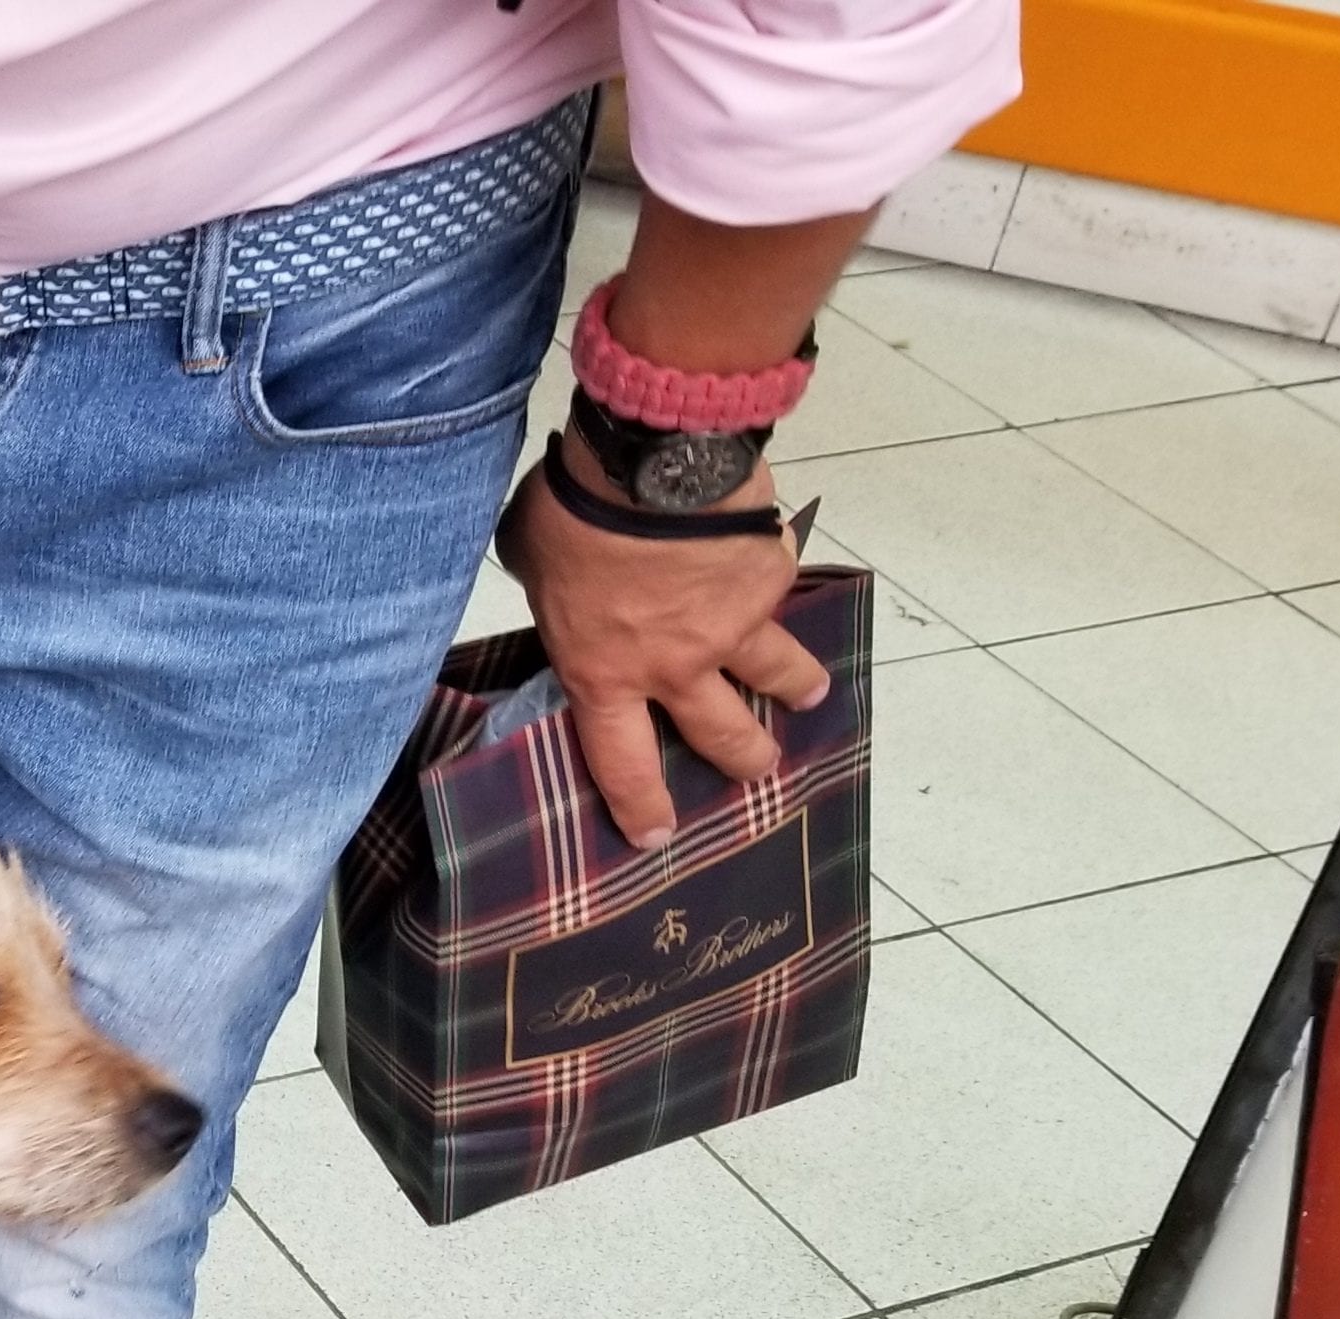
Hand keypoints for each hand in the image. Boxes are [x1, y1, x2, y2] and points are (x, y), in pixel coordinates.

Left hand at [496, 436, 831, 849]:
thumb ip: (550, 590)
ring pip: (777, 675)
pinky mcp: (770, 578)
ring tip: (807, 694)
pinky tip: (787, 582)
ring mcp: (733, 626)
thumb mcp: (532, 561)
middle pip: (721, 734)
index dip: (641, 805)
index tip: (656, 835)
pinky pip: (782, 593)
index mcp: (604, 672)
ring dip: (794, 687)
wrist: (650, 461)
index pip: (622, 761)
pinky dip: (783, 590)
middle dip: (743, 758)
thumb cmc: (574, 510)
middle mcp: (676, 666)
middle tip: (757, 767)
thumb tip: (557, 577)